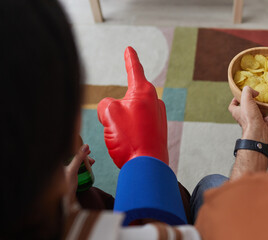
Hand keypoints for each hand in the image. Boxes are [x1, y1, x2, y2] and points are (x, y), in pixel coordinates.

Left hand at [64, 144, 92, 206]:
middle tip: (92, 160)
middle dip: (83, 157)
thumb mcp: (73, 170)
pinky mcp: (68, 178)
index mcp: (58, 163)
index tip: (87, 149)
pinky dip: (82, 167)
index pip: (68, 152)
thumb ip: (78, 158)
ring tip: (92, 163)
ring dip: (84, 162)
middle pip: (72, 157)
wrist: (65, 202)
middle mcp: (60, 167)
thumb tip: (86, 146)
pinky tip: (88, 168)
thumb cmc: (65, 187)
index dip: (77, 149)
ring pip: (75, 163)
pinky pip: (76, 168)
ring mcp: (64, 172)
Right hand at [97, 47, 168, 168]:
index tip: (129, 49)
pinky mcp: (158, 130)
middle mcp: (154, 101)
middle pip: (125, 99)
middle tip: (116, 129)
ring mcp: (158, 116)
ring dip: (121, 125)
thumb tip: (112, 109)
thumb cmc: (130, 139)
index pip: (134, 69)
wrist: (148, 166)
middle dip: (116, 112)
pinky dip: (129, 133)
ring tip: (124, 140)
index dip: (129, 58)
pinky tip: (130, 145)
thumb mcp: (110, 115)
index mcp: (144, 92)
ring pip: (128, 115)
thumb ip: (107, 104)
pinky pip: (136, 127)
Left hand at [228, 86, 267, 143]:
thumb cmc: (250, 119)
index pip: (232, 106)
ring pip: (255, 113)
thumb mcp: (246, 100)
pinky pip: (264, 117)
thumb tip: (253, 91)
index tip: (239, 95)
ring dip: (259, 108)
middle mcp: (243, 118)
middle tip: (255, 98)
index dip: (235, 100)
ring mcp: (252, 121)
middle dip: (250, 103)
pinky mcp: (261, 124)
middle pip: (244, 109)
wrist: (259, 132)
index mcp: (237, 112)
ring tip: (264, 103)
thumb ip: (247, 91)